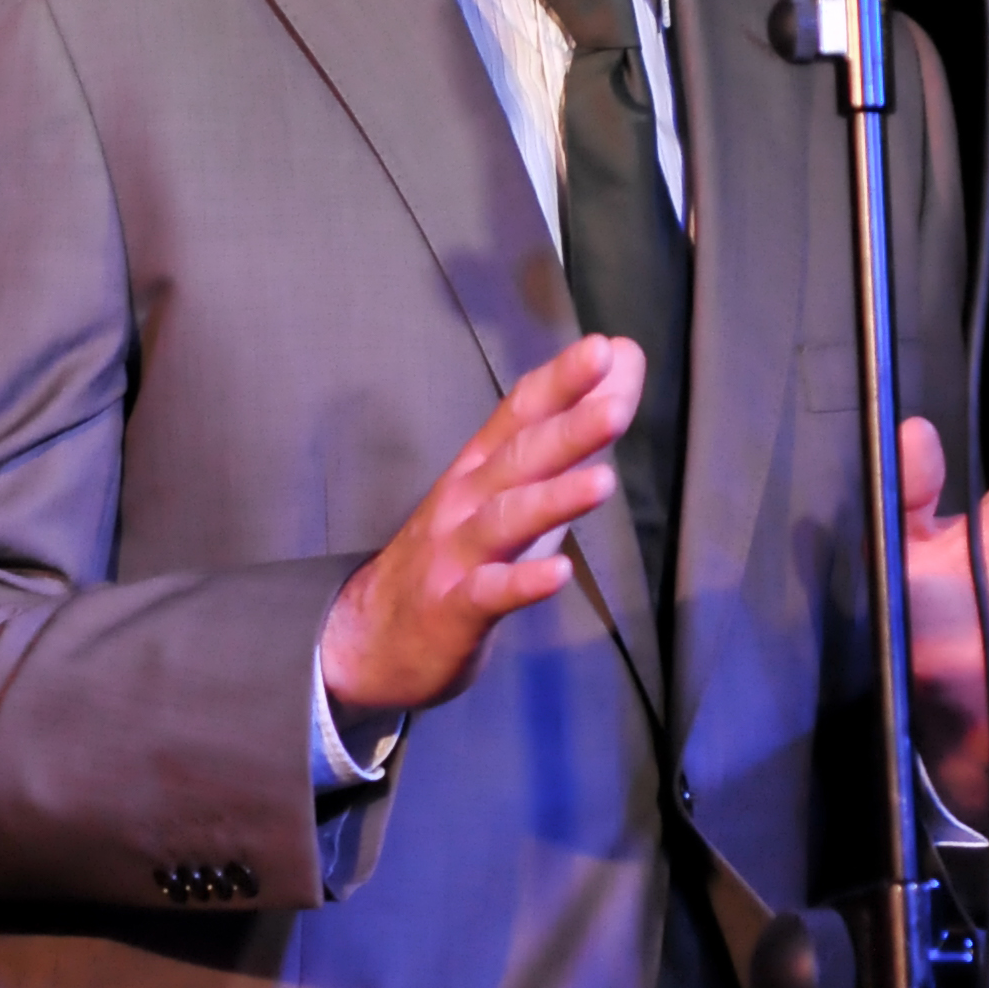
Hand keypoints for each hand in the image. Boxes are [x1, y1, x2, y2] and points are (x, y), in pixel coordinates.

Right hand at [320, 334, 645, 715]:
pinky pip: (489, 593)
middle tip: (614, 403)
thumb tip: (618, 367)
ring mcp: (454, 555)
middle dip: (566, 427)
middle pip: (518, 458)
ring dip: (553, 499)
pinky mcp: (452, 610)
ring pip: (505, 520)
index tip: (606, 349)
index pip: (520, 413)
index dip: (560, 382)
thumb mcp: (515, 493)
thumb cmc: (458, 555)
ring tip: (604, 482)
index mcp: (480, 468)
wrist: (370, 638)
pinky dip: (523, 583)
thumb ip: (565, 439)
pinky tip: (559, 574)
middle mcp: (464, 501)